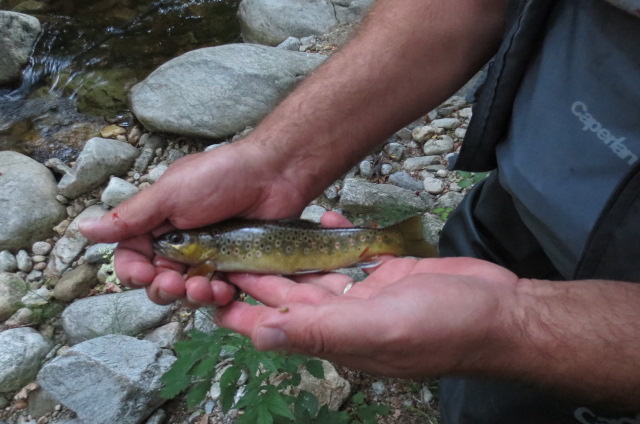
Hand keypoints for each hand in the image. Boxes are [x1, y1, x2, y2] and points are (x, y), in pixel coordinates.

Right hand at [79, 142, 308, 304]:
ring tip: (203, 288)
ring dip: (189, 297)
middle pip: (157, 281)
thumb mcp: (171, 193)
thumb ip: (131, 217)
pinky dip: (216, 296)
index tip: (142, 273)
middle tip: (176, 284)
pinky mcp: (232, 266)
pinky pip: (217, 292)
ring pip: (187, 292)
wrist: (275, 175)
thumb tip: (83, 228)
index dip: (132, 271)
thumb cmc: (222, 176)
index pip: (132, 257)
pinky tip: (223, 290)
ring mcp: (207, 257)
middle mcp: (180, 243)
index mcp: (159, 223)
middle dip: (162, 288)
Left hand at [217, 255, 519, 377]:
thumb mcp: (379, 327)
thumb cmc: (445, 327)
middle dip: (253, 272)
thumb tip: (261, 334)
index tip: (204, 286)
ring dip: (288, 251)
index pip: (270, 325)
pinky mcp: (384, 273)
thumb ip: (320, 330)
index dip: (236, 308)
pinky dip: (335, 235)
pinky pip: (349, 253)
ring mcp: (363, 293)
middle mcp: (342, 316)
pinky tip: (326, 218)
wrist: (501, 313)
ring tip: (260, 225)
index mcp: (333, 335)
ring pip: (314, 271)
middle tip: (222, 243)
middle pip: (285, 294)